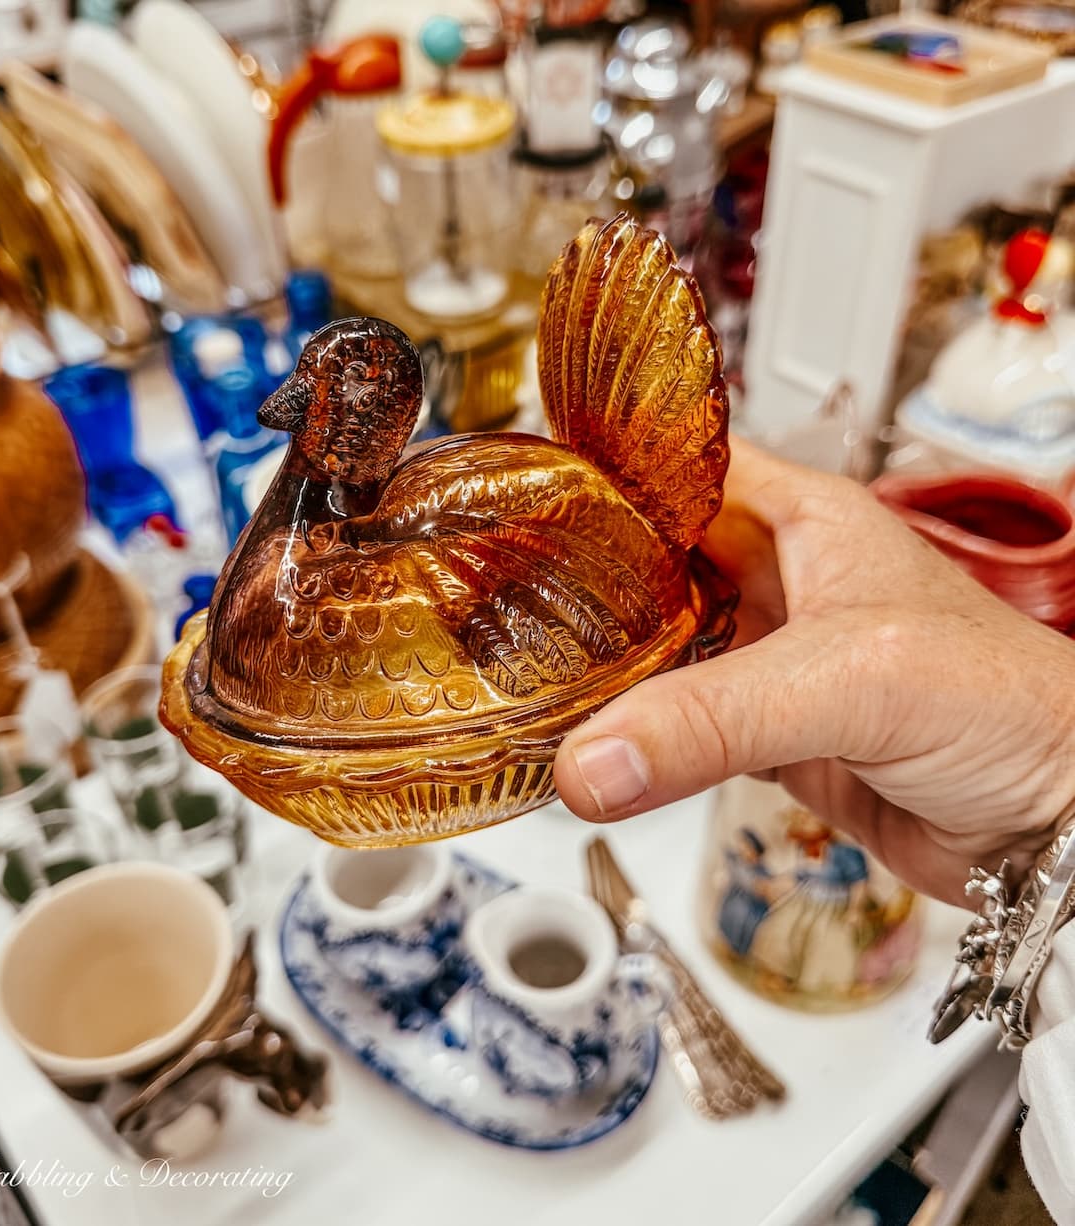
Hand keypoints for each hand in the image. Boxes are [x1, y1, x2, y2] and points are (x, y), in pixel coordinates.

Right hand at [554, 438, 1074, 905]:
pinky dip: (636, 736)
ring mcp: (773, 660)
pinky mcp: (773, 735)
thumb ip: (711, 718)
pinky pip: (682, 726)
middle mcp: (781, 579)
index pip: (679, 466)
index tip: (524, 491)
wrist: (1058, 823)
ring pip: (661, 648)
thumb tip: (589, 762)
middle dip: (585, 579)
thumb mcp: (849, 679)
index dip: (603, 470)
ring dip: (605, 665)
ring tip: (524, 666)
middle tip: (502, 593)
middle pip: (654, 561)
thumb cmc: (1009, 705)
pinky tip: (590, 739)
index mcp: (803, 518)